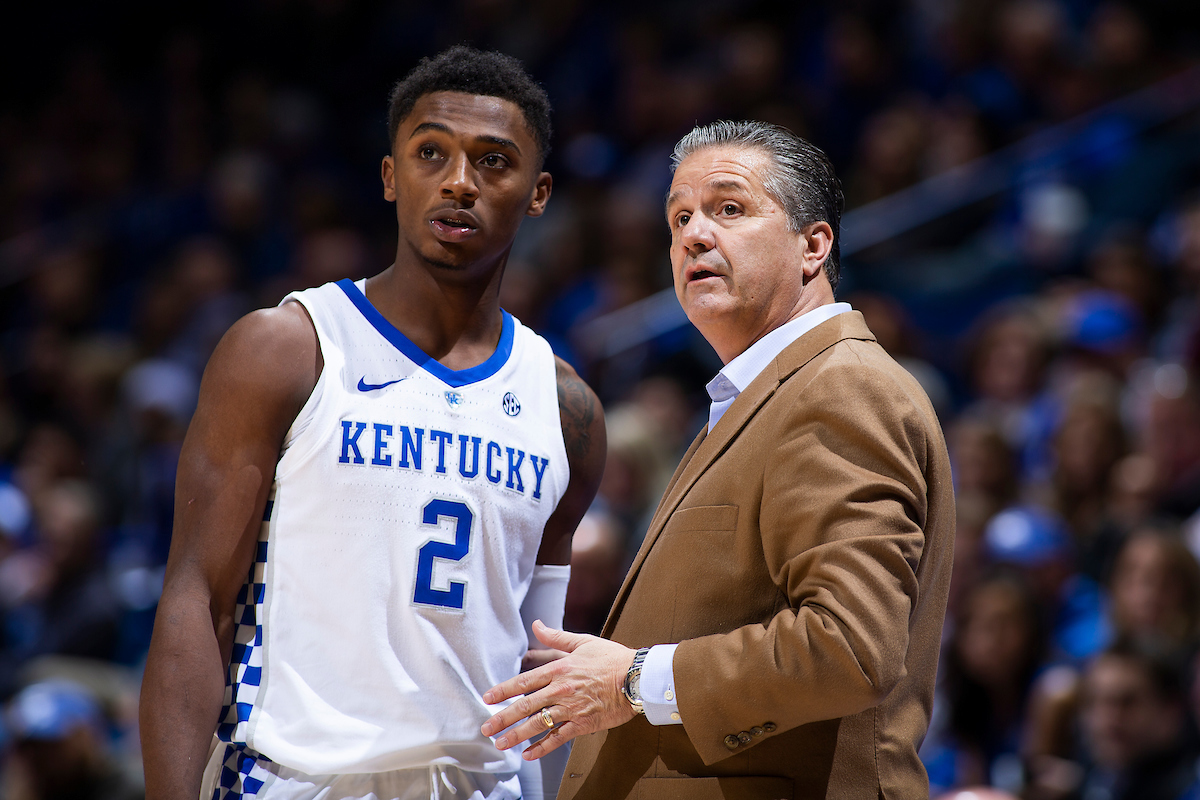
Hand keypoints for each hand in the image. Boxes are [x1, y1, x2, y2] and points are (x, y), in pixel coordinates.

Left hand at [481, 619, 638, 759]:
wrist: (636, 678)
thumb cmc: (612, 658)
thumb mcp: (583, 642)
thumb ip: (557, 637)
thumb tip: (537, 624)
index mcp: (559, 668)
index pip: (524, 681)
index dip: (503, 690)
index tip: (488, 698)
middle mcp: (560, 689)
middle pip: (525, 706)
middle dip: (502, 718)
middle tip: (486, 727)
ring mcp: (570, 708)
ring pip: (537, 724)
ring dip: (516, 735)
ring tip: (501, 743)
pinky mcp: (582, 724)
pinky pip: (558, 738)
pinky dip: (542, 747)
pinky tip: (529, 754)